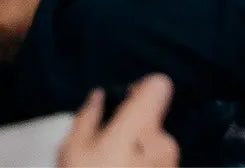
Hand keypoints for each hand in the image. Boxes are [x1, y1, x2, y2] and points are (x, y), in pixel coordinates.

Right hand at [58, 75, 176, 167]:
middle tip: (105, 147)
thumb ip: (87, 117)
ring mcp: (171, 163)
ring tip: (111, 165)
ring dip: (137, 149)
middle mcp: (163, 142)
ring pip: (154, 143)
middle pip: (152, 119)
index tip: (123, 101)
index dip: (141, 88)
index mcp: (140, 125)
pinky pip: (157, 162)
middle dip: (132, 127)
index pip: (159, 85)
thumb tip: (97, 98)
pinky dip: (143, 164)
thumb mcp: (74, 150)